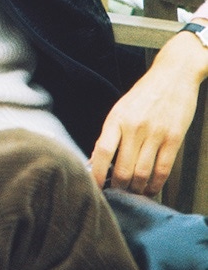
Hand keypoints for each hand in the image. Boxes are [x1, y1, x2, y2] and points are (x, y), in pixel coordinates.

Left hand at [89, 28, 207, 195]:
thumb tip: (97, 160)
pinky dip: (156, 184)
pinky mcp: (174, 139)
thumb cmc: (144, 94)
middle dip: (119, 187)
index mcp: (116, 119)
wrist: (172, 76)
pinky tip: (151, 188)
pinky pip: (163, 169)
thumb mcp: (121, 109)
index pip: (101, 152)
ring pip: (142, 173)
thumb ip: (111, 133)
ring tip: (133, 193)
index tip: (95, 186)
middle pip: (123, 168)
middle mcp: (134, 127)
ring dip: (137, 189)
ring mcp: (155, 134)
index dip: (97, 173)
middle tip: (117, 194)